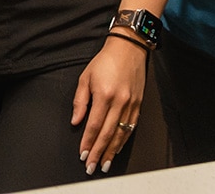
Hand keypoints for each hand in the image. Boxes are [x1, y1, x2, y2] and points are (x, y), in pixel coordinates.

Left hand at [71, 35, 145, 174]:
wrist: (129, 47)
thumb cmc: (106, 60)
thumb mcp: (85, 77)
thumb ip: (80, 101)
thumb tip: (76, 121)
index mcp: (104, 94)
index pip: (93, 125)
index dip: (88, 142)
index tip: (83, 153)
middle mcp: (119, 101)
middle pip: (107, 133)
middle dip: (99, 152)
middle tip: (93, 166)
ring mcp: (131, 103)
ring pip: (121, 133)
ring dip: (112, 150)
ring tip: (106, 163)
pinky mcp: (138, 102)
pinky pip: (131, 125)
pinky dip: (124, 139)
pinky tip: (118, 147)